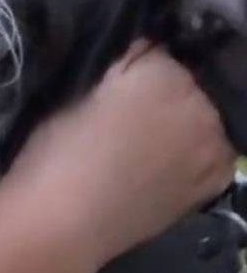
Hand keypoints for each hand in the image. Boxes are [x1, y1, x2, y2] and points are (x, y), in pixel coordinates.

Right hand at [7, 41, 236, 272]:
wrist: (65, 221)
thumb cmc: (57, 149)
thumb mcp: (73, 90)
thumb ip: (115, 65)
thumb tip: (136, 52)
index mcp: (162, 72)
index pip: (153, 52)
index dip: (129, 68)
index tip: (108, 87)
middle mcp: (199, 103)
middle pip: (183, 82)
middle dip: (159, 92)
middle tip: (121, 118)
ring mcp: (212, 145)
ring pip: (199, 116)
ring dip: (179, 122)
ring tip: (140, 146)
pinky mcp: (214, 181)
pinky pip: (211, 151)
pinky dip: (193, 153)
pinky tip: (162, 167)